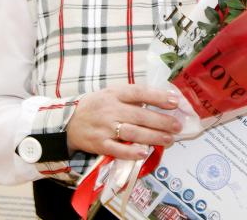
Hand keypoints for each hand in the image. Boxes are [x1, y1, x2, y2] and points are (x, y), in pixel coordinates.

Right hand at [65, 84, 181, 160]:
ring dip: (153, 137)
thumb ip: (134, 96)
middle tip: (177, 126)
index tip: (175, 102)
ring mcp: (104, 128)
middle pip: (139, 116)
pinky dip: (131, 152)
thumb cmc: (98, 106)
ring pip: (132, 133)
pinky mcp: (98, 144)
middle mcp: (110, 110)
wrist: (69, 122)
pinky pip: (117, 150)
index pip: (139, 93)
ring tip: (169, 139)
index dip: (158, 97)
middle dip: (161, 122)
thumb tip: (164, 98)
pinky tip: (145, 153)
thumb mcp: (113, 93)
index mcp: (115, 94)